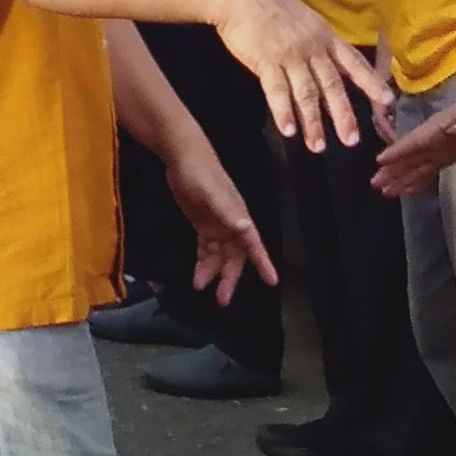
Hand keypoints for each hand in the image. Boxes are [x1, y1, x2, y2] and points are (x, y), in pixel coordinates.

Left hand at [163, 138, 274, 304]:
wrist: (183, 156)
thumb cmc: (200, 173)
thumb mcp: (213, 195)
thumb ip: (229, 213)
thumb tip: (246, 229)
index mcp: (239, 218)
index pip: (254, 246)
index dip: (263, 263)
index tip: (272, 282)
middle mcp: (231, 224)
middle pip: (235, 257)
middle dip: (230, 278)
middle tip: (223, 299)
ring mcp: (217, 224)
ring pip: (219, 256)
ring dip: (213, 272)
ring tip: (201, 288)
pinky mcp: (203, 222)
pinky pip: (206, 248)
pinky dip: (202, 262)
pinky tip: (196, 275)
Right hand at [207, 0, 380, 152]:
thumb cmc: (269, 6)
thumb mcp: (305, 20)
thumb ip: (318, 44)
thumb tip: (331, 66)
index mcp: (324, 36)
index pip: (354, 62)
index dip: (370, 83)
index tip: (387, 102)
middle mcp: (312, 47)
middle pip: (332, 85)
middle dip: (343, 115)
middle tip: (351, 141)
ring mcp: (290, 54)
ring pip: (306, 93)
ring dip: (312, 122)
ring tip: (317, 147)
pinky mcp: (266, 60)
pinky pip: (277, 90)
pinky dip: (283, 112)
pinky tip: (288, 130)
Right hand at [372, 95, 455, 199]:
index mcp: (435, 130)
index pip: (413, 142)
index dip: (397, 151)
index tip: (380, 160)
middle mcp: (430, 142)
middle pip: (408, 157)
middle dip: (391, 170)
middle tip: (374, 183)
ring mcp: (435, 151)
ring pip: (413, 166)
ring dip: (398, 178)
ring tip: (383, 191)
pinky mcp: (442, 159)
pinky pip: (426, 171)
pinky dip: (416, 182)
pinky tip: (406, 191)